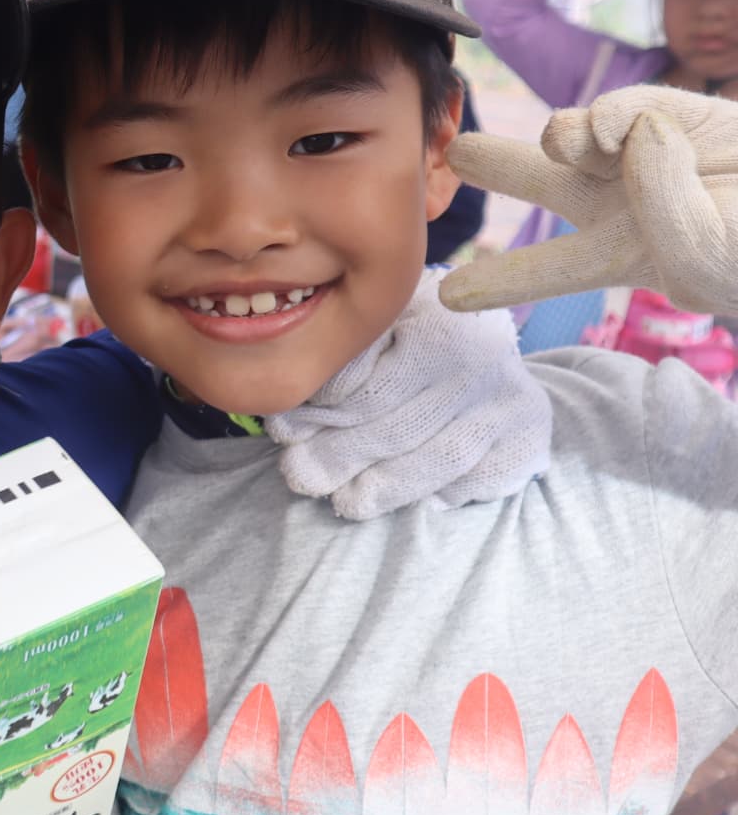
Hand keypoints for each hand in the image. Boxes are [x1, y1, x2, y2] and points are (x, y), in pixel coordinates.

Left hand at [272, 269, 550, 519]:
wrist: (487, 348)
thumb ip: (329, 375)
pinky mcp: (529, 433)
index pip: (363, 377)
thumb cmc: (404, 342)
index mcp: (428, 312)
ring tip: (345, 503)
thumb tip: (285, 432)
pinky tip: (416, 499)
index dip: (317, 409)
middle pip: (395, 422)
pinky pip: (477, 478)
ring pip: (435, 458)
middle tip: (301, 476)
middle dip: (339, 455)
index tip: (285, 431)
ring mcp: (508, 391)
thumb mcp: (367, 338)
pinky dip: (442, 493)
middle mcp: (478, 348)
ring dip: (383, 487)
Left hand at [441, 85, 737, 315]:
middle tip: (458, 151)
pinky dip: (612, 115)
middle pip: (543, 180)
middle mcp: (622, 200)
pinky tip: (623, 126)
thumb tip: (628, 128)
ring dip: (558, 137)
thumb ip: (656, 205)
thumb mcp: (700, 257)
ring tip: (572, 145)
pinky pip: (621, 109)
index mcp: (621, 253)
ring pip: (571, 135)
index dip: (499, 282)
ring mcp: (646, 152)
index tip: (448, 296)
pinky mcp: (675, 111)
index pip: (549, 270)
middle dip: (500, 163)